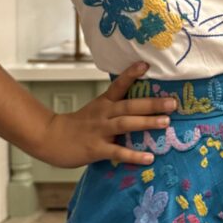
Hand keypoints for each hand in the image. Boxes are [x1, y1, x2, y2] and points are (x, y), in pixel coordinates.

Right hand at [28, 62, 177, 167]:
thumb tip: (143, 105)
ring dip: (146, 122)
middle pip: (129, 105)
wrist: (50, 138)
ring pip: (125, 124)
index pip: (118, 85)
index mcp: (104, 103)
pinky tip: (149, 158)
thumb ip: (116, 107)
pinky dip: (134, 155)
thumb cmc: (78, 125)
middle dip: (152, 104)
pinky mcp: (96, 149)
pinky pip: (118, 151)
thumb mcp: (96, 110)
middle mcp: (104, 114)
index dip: (131, 74)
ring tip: (166, 122)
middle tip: (173, 103)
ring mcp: (100, 131)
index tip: (146, 65)